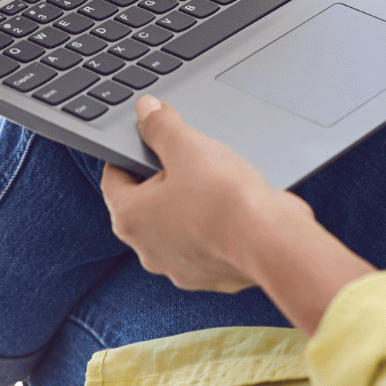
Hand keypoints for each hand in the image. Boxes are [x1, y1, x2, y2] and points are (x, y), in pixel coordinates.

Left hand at [100, 96, 310, 293]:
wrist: (271, 242)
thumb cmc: (223, 197)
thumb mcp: (187, 146)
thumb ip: (161, 126)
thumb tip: (146, 110)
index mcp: (130, 218)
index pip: (114, 177)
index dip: (127, 153)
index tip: (144, 140)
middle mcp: (147, 249)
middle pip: (146, 202)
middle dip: (164, 178)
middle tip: (186, 158)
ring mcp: (179, 267)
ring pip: (177, 225)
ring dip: (189, 204)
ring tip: (216, 182)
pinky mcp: (210, 275)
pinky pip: (205, 243)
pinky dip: (214, 226)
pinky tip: (234, 208)